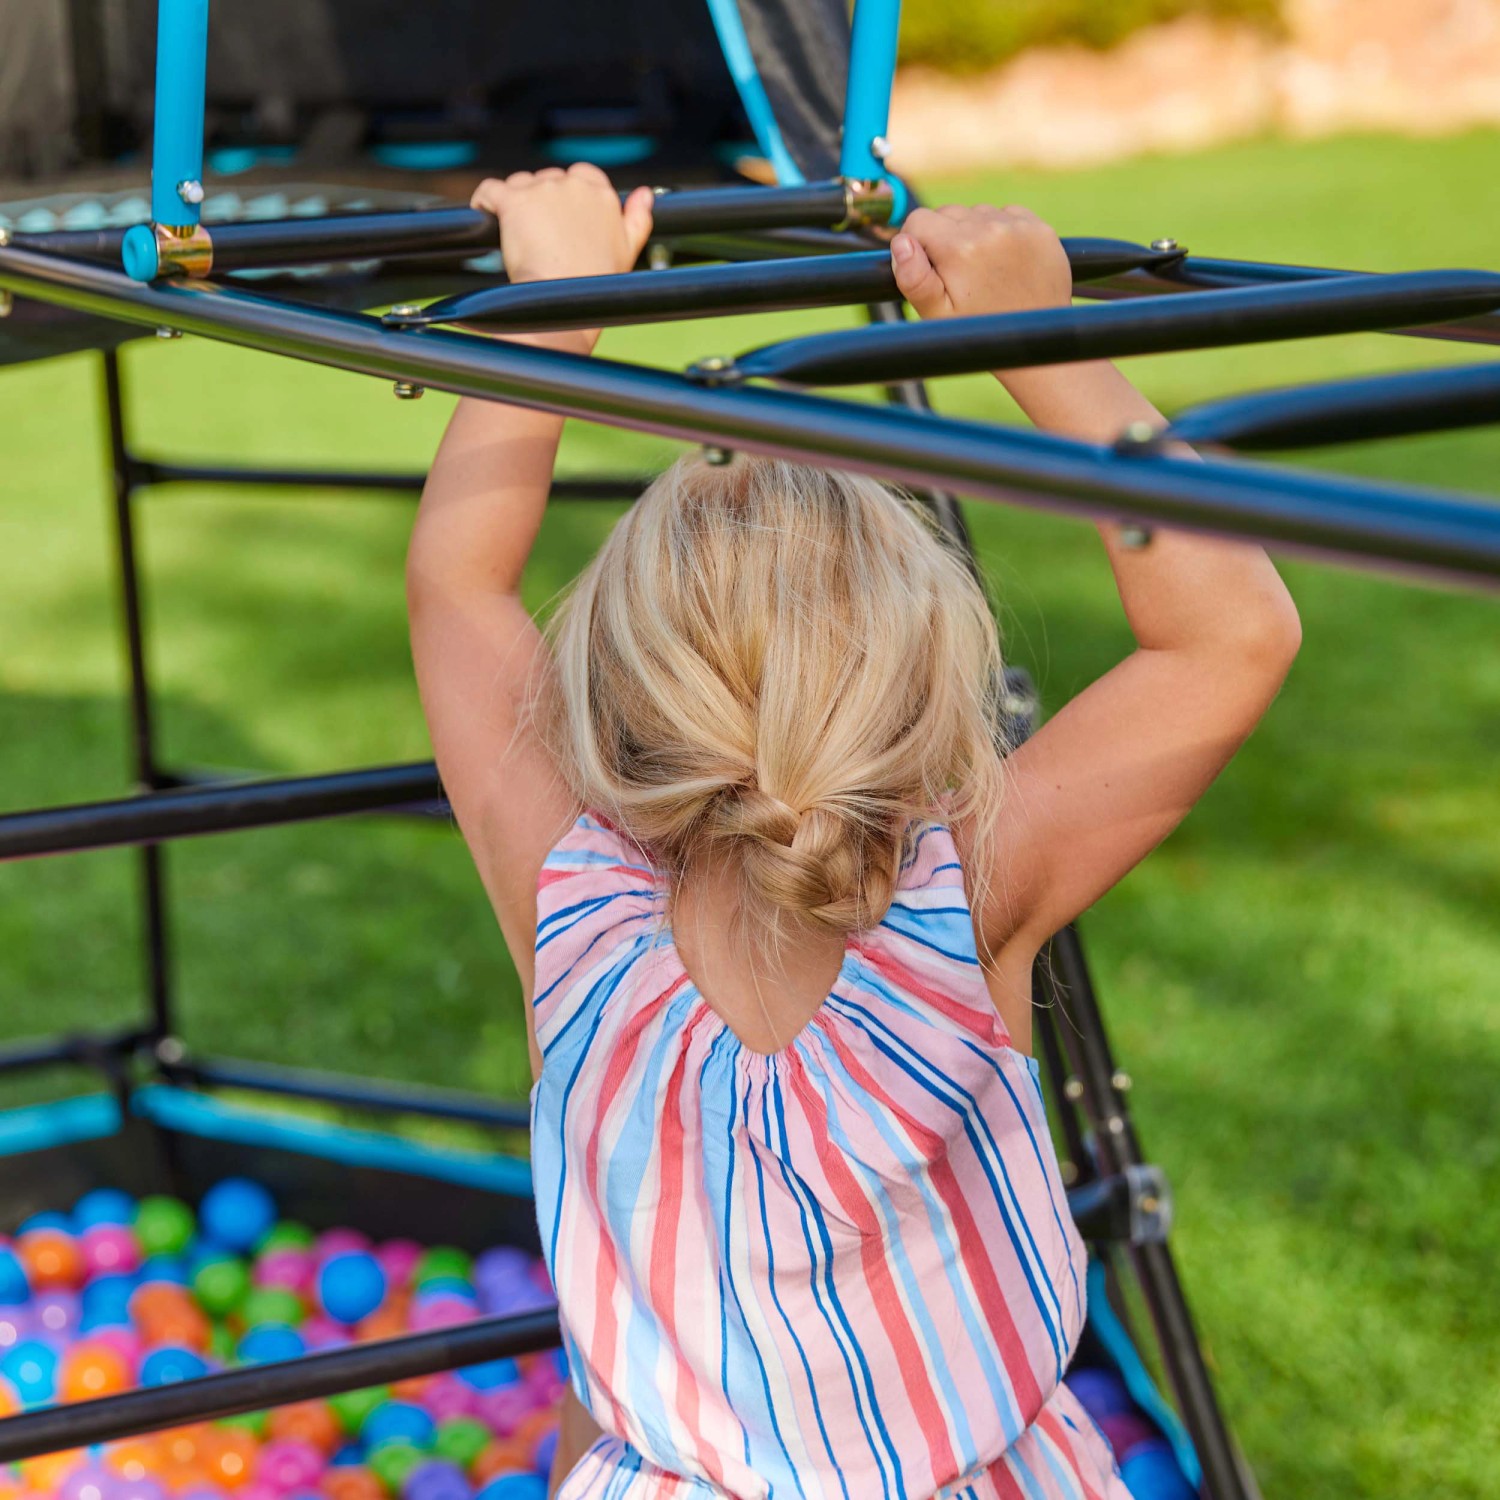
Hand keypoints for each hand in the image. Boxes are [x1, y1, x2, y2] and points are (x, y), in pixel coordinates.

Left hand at [470, 165, 654, 349]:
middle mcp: (573, 185)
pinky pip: (489, 189)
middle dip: (539, 203)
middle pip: (547, 181)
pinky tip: (485, 217)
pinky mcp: (513, 200)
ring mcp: (543, 190)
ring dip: (514, 206)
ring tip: (515, 237)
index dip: (566, 197)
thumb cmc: (595, 286)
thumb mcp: (627, 251)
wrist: (563, 305)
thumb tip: (645, 194)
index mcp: (602, 195)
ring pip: (519, 185)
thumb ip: (637, 219)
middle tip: (537, 238)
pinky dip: (483, 202)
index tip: (560, 221)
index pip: (582, 176)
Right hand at [890, 204, 1071, 320]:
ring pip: (977, 213)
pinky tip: (1004, 262)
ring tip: (982, 270)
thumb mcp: (938, 315)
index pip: (919, 220)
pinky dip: (1000, 232)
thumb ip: (914, 279)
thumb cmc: (979, 332)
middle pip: (947, 213)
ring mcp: (1018, 226)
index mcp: (959, 249)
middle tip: (958, 275)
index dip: (915, 242)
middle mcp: (989, 228)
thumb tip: (901, 243)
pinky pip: (1007, 214)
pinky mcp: (1039, 228)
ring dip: (973, 234)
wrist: (1033, 341)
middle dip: (945, 238)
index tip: (927, 266)